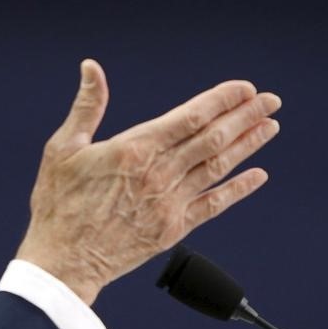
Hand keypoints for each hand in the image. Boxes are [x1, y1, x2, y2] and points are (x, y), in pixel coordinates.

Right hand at [15, 59, 281, 304]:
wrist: (63, 260)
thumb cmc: (58, 203)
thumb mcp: (63, 147)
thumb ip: (87, 105)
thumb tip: (92, 67)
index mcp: (133, 150)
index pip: (190, 117)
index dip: (221, 100)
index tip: (244, 88)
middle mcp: (158, 174)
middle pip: (212, 138)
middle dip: (244, 116)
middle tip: (269, 100)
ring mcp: (169, 203)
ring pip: (218, 167)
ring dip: (247, 145)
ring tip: (269, 126)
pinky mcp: (172, 228)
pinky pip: (214, 205)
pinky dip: (238, 189)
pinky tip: (257, 176)